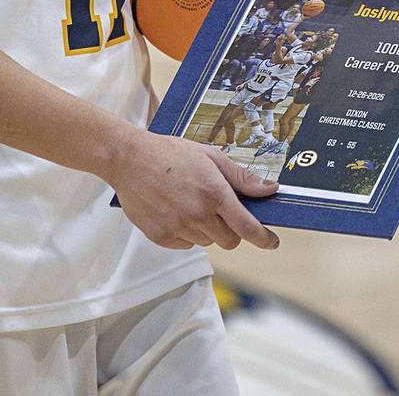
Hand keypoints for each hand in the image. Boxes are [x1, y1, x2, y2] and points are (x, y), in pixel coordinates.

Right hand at [106, 129, 280, 250]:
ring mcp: (178, 227)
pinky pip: (185, 244)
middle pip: (230, 240)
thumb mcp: (209, 156)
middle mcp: (197, 214)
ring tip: (188, 203)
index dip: (264, 238)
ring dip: (206, 229)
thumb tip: (270, 189)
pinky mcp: (161, 237)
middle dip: (231, 229)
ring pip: (207, 242)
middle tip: (217, 209)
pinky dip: (185, 233)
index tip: (271, 241)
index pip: (248, 228)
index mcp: (213, 193)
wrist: (127, 158)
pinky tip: (174, 211)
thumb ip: (241, 177)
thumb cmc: (168, 153)